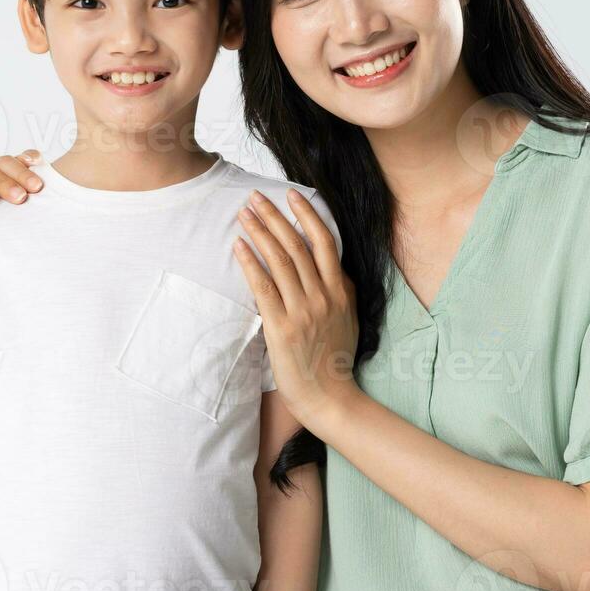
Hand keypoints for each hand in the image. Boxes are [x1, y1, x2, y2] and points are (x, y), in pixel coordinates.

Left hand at [233, 189, 360, 433]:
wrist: (330, 397)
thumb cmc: (336, 359)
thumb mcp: (350, 318)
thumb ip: (343, 290)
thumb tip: (335, 266)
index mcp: (341, 290)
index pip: (324, 241)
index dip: (306, 215)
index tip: (291, 194)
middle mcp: (323, 296)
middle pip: (296, 245)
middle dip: (275, 216)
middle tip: (255, 196)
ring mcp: (303, 311)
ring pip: (279, 261)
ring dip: (260, 232)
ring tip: (244, 213)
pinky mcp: (282, 328)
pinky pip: (264, 288)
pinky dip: (250, 263)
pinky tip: (239, 246)